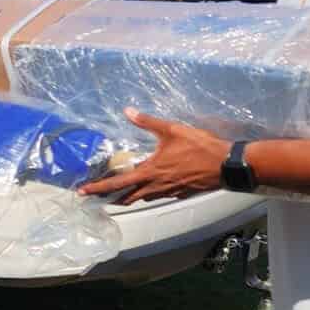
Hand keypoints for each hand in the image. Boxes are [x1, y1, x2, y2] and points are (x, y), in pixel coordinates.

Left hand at [79, 109, 233, 203]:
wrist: (226, 165)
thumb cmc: (199, 148)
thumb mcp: (172, 130)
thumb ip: (148, 122)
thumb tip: (128, 111)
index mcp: (150, 173)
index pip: (117, 184)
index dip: (98, 189)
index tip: (83, 193)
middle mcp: (156, 187)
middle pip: (127, 198)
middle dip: (111, 198)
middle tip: (98, 198)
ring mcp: (169, 192)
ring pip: (143, 198)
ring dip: (129, 197)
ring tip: (119, 193)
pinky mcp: (181, 193)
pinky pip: (159, 195)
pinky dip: (148, 193)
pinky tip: (149, 187)